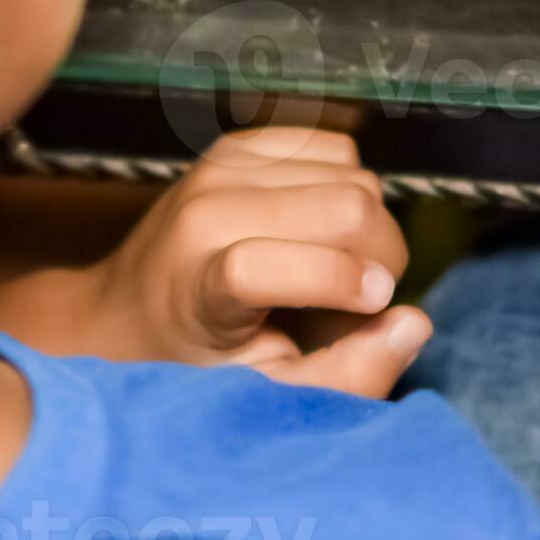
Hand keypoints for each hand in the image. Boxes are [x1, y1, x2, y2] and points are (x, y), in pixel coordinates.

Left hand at [81, 126, 429, 394]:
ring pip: (354, 175)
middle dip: (382, 257)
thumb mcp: (263, 394)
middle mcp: (205, 210)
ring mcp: (221, 167)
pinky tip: (322, 228)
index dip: (338, 283)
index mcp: (196, 285)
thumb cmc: (197, 364)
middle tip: (364, 300)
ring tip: (338, 266)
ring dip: (368, 226)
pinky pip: (338, 148)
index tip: (374, 308)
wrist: (125, 311)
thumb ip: (343, 375)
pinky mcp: (241, 144)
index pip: (268, 263)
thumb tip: (414, 324)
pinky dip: (349, 188)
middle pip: (348, 206)